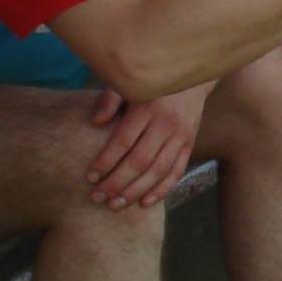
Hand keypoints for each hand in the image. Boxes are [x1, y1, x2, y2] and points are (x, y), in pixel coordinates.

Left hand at [84, 85, 205, 209]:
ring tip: (115, 205)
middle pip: (139, 161)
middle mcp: (167, 123)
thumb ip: (110, 99)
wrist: (191, 75)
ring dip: (135, 191)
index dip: (105, 162)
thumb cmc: (151, 80)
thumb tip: (95, 123)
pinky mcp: (190, 143)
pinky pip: (176, 171)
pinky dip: (162, 189)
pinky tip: (144, 202)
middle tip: (96, 198)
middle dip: (116, 183)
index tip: (89, 177)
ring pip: (158, 171)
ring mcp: (181, 135)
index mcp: (148, 106)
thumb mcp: (129, 82)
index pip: (123, 141)